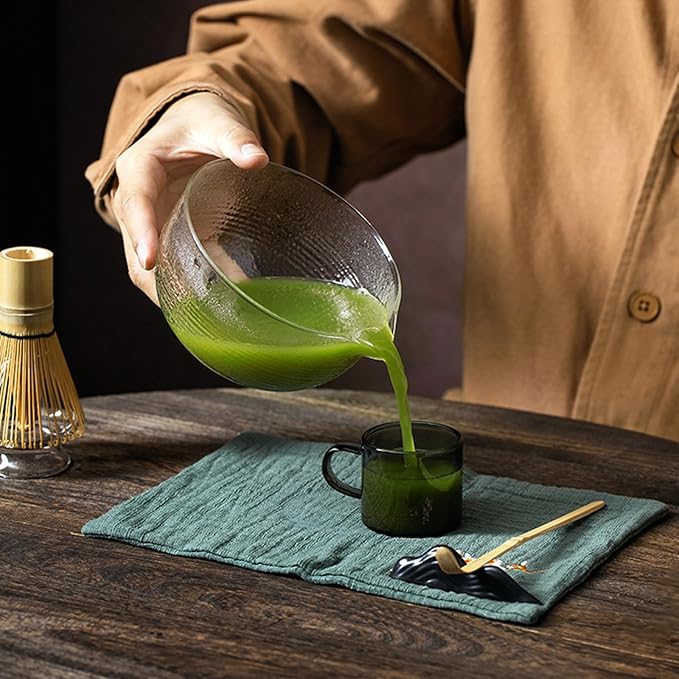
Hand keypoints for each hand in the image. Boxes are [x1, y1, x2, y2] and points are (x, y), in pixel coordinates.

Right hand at [110, 92, 267, 302]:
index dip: (142, 233)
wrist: (196, 128)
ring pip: (149, 267)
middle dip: (154, 279)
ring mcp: (151, 223)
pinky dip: (190, 287)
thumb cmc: (201, 123)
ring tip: (201, 316)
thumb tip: (256, 159)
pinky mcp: (169, 237)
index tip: (150, 261)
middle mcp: (138, 201)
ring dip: (170, 292)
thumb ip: (235, 138)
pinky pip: (173, 267)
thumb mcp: (216, 123)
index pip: (135, 204)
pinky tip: (214, 306)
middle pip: (135, 247)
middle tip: (184, 308)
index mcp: (140, 169)